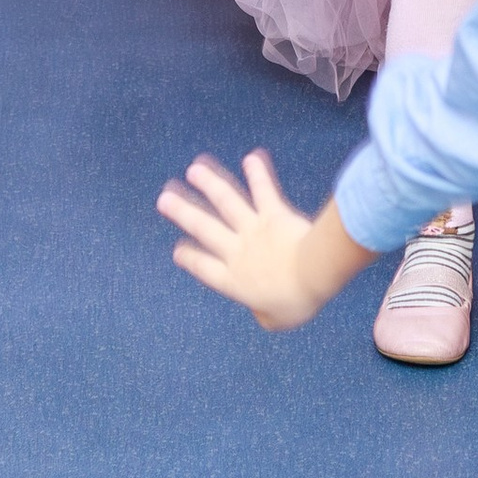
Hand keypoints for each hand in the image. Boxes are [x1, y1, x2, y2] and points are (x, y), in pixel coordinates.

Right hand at [158, 148, 338, 329]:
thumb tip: (264, 313)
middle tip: (164, 198)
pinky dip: (258, 173)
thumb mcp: (277, 320)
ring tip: (194, 170)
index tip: (178, 249)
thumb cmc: (296, 300)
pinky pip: (263, 191)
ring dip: (210, 184)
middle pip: (204, 227)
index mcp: (233, 280)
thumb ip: (265, 316)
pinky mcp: (274, 214)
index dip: (189, 258)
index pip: (204, 267)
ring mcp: (254, 230)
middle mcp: (238, 251)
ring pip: (226, 202)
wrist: (312, 273)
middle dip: (182, 211)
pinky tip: (252, 157)